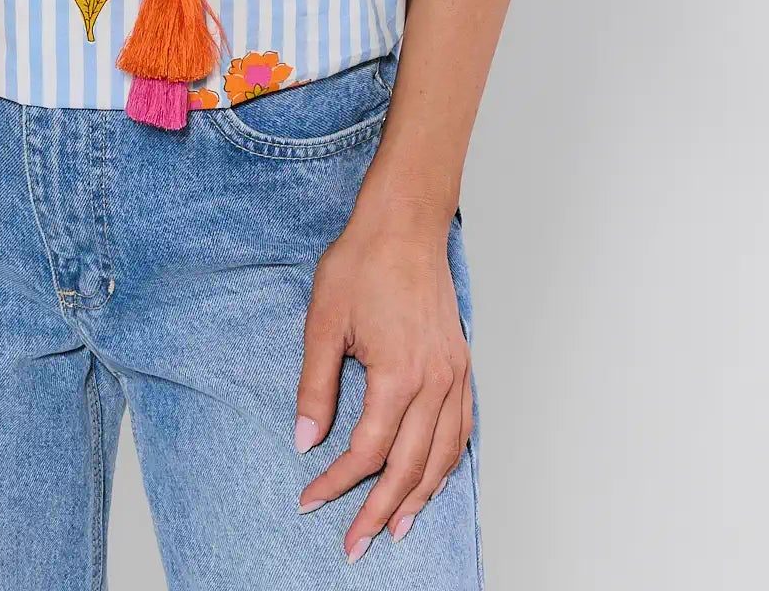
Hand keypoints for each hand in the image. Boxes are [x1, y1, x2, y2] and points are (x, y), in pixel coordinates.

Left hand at [295, 203, 471, 560]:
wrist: (404, 223)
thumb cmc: (363, 262)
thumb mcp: (323, 322)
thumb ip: (316, 386)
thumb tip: (305, 440)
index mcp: (398, 374)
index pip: (367, 451)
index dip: (337, 482)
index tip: (311, 499)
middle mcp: (435, 382)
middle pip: (409, 467)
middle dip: (379, 511)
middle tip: (355, 545)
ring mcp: (454, 374)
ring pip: (443, 456)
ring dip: (420, 497)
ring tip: (396, 528)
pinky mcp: (460, 364)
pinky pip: (463, 428)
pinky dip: (448, 461)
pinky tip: (432, 475)